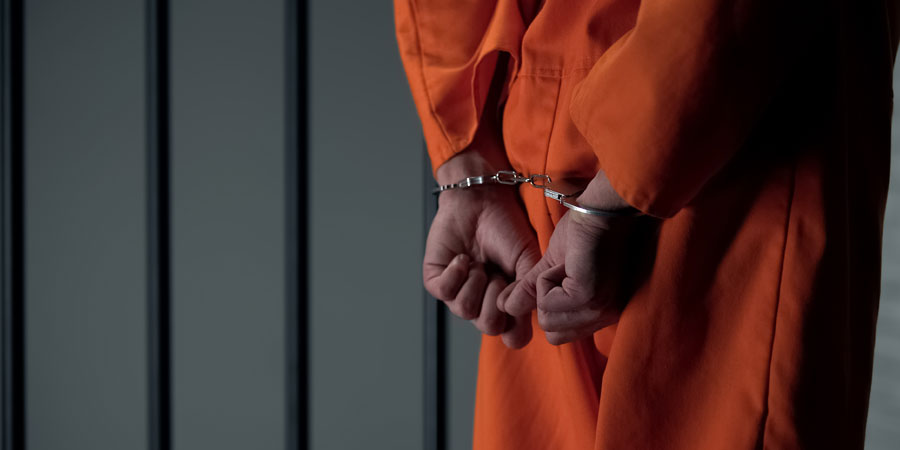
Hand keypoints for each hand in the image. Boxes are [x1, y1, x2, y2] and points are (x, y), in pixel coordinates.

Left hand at [424, 150, 540, 348]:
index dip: (516, 323)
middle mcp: (483, 303)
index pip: (513, 337)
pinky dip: (456, 273)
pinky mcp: (437, 281)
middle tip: (498, 273)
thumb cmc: (507, 227)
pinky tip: (463, 258)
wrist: (482, 200)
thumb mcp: (529, 259)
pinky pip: (444, 292)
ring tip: (479, 262)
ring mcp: (459, 294)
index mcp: (508, 303)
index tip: (518, 296)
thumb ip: (530, 290)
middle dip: (496, 297)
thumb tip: (517, 314)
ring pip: (465, 310)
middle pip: (489, 327)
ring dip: (476, 281)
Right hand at [498, 171, 646, 345]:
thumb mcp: (551, 269)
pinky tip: (568, 261)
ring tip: (568, 266)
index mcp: (601, 315)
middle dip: (547, 302)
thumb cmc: (584, 233)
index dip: (550, 306)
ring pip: (547, 320)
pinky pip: (546, 302)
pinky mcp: (587, 297)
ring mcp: (598, 309)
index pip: (559, 335)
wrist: (600, 210)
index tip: (564, 277)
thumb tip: (506, 308)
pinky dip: (547, 279)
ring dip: (547, 289)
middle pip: (553, 333)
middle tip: (565, 272)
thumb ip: (532, 292)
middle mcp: (605, 317)